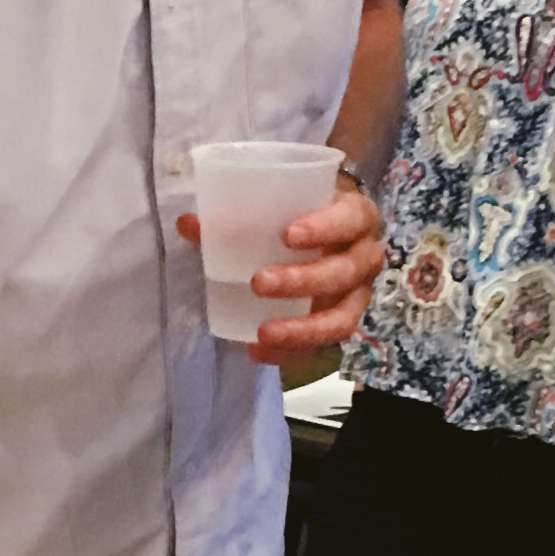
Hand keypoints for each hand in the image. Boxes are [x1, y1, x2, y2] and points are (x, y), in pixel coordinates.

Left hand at [175, 179, 384, 371]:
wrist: (322, 231)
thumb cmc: (300, 210)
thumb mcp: (277, 202)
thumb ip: (236, 212)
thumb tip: (189, 224)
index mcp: (356, 215)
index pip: (350, 219)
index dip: (325, 228)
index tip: (288, 235)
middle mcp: (365, 256)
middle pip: (344, 273)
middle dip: (303, 281)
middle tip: (258, 282)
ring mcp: (358, 294)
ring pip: (342, 318)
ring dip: (302, 328)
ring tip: (263, 332)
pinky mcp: (341, 321)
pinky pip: (323, 345)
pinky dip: (292, 353)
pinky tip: (259, 353)